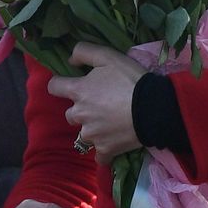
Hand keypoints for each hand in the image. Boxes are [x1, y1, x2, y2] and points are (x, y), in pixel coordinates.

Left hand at [47, 44, 144, 165]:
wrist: (153, 108)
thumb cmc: (130, 80)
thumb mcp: (109, 56)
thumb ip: (84, 52)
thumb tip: (69, 61)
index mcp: (78, 91)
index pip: (54, 87)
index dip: (60, 84)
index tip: (71, 85)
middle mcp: (79, 114)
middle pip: (70, 114)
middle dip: (81, 111)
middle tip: (100, 107)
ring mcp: (91, 135)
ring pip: (84, 135)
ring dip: (93, 130)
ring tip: (111, 125)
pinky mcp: (105, 150)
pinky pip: (99, 155)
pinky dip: (104, 151)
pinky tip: (114, 144)